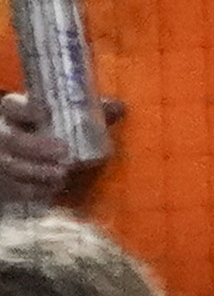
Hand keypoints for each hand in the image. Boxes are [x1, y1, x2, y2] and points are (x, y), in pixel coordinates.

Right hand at [0, 88, 115, 203]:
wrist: (29, 157)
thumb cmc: (51, 132)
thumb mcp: (65, 119)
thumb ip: (89, 112)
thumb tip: (119, 107)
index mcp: (15, 112)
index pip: (13, 105)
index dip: (26, 109)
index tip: (45, 113)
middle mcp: (3, 134)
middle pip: (10, 139)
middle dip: (35, 146)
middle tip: (62, 151)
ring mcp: (1, 159)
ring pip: (8, 165)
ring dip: (35, 172)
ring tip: (61, 175)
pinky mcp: (4, 182)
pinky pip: (11, 188)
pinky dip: (31, 190)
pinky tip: (51, 191)